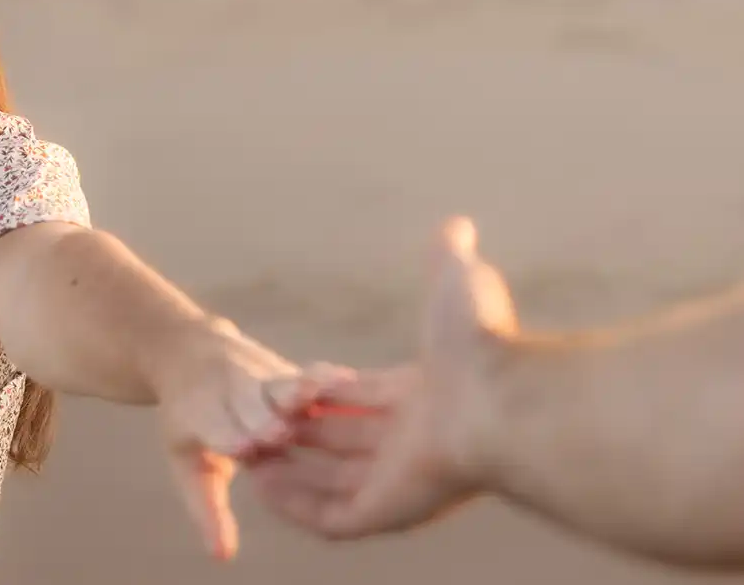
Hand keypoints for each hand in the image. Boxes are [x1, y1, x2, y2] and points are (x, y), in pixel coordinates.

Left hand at [148, 318, 346, 559]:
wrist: (190, 351)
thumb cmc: (192, 419)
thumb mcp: (188, 464)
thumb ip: (209, 510)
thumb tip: (223, 556)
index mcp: (199, 411)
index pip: (215, 426)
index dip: (229, 436)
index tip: (244, 450)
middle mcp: (230, 389)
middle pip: (248, 402)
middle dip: (265, 416)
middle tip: (280, 433)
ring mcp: (261, 373)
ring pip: (281, 382)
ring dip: (300, 389)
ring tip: (316, 396)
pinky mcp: (288, 369)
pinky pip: (310, 375)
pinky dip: (327, 379)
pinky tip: (349, 381)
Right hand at [246, 217, 519, 539]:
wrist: (499, 399)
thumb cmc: (482, 343)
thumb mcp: (458, 283)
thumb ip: (448, 258)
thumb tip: (457, 224)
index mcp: (426, 396)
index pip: (365, 397)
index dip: (325, 391)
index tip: (288, 383)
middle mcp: (414, 441)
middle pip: (345, 442)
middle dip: (299, 433)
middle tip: (254, 421)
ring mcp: (401, 482)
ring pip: (332, 484)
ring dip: (288, 473)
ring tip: (244, 455)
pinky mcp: (388, 513)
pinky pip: (331, 519)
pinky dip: (294, 505)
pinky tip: (261, 483)